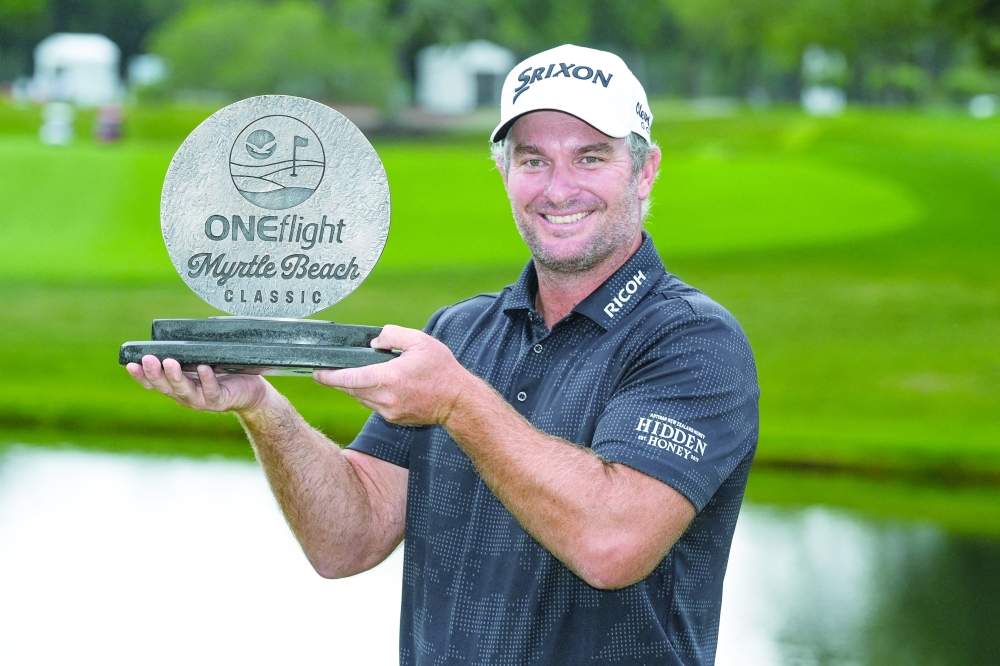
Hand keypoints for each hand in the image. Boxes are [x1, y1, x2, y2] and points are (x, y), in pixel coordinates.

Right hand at [126, 355, 271, 413]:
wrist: (252, 393)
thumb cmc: (225, 373)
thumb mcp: (201, 362)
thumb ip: (189, 354)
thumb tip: (177, 332)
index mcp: (177, 387)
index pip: (154, 383)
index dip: (141, 376)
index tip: (130, 363)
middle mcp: (186, 396)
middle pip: (165, 387)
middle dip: (154, 373)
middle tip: (147, 359)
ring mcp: (202, 400)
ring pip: (184, 391)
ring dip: (175, 377)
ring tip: (169, 362)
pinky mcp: (220, 400)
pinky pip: (212, 390)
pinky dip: (206, 379)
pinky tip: (203, 368)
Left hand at [313, 325, 469, 425]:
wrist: (459, 402)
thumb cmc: (442, 370)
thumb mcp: (420, 341)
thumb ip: (393, 335)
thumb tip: (374, 342)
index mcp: (389, 377)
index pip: (349, 378)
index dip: (328, 376)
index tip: (316, 372)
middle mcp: (385, 398)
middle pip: (350, 390)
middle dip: (338, 380)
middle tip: (326, 371)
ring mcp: (389, 411)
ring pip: (360, 399)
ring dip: (354, 388)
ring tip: (353, 375)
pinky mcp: (393, 418)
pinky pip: (373, 405)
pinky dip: (369, 395)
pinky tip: (377, 385)